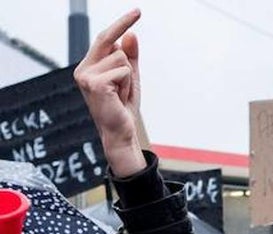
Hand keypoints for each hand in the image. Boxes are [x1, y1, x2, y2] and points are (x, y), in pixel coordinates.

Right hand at [74, 9, 146, 176]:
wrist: (121, 132)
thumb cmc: (123, 107)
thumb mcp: (130, 78)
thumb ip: (130, 57)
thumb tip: (130, 35)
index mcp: (89, 65)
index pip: (105, 38)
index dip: (121, 23)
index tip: (137, 11)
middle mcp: (83, 68)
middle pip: (112, 42)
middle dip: (125, 32)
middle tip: (137, 14)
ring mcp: (86, 75)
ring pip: (122, 59)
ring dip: (129, 77)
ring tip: (122, 94)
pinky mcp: (94, 83)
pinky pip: (123, 71)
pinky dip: (128, 84)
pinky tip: (120, 97)